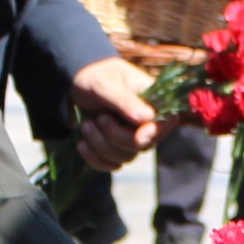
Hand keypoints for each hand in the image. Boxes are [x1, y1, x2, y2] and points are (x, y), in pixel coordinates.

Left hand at [69, 54, 160, 170]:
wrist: (75, 85)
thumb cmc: (94, 77)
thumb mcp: (105, 84)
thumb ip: (124, 100)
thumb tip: (148, 118)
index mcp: (152, 101)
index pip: (167, 122)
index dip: (156, 132)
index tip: (139, 136)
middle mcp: (146, 123)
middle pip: (144, 145)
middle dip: (116, 136)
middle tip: (100, 117)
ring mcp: (132, 138)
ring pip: (126, 157)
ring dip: (100, 144)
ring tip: (86, 125)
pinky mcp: (116, 150)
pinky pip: (111, 165)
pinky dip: (94, 158)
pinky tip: (82, 143)